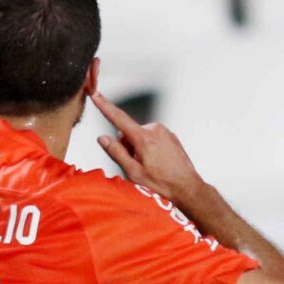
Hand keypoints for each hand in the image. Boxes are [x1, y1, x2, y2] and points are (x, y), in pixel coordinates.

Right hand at [92, 90, 208, 208]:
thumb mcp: (134, 172)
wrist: (188, 188)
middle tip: (137, 166)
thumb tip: (102, 138)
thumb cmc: (161, 184)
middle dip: (128, 147)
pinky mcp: (171, 136)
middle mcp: (155, 129)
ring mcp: (165, 132)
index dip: (104, 106)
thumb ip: (117, 153)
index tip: (95, 94)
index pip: (118, 118)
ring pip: (141, 136)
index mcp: (143, 138)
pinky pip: (153, 139)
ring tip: (150, 167)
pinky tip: (158, 164)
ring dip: (139, 149)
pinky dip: (151, 149)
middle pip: (129, 133)